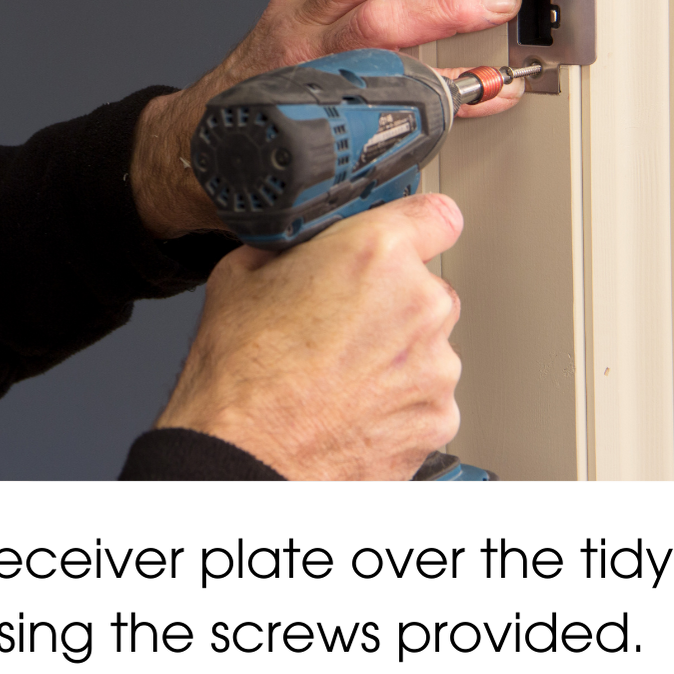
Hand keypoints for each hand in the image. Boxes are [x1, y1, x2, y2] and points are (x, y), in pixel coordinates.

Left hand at [131, 0, 527, 237]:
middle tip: (492, 4)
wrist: (193, 150)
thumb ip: (386, 163)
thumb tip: (450, 159)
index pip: (395, 94)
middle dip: (441, 13)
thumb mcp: (324, 181)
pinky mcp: (288, 2)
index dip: (447, 91)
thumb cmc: (261, 161)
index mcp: (324, 106)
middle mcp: (310, 61)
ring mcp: (297, 25)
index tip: (492, 91)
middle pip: (380, 29)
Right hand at [155, 192, 465, 480]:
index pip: (436, 216)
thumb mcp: (240, 278)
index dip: (414, 228)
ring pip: (425, 349)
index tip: (404, 240)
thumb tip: (298, 248)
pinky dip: (394, 403)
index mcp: (375, 256)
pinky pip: (423, 399)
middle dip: (388, 303)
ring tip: (333, 377)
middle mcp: (419, 307)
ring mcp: (435, 370)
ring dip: (391, 357)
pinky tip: (346, 408)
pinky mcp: (437, 421)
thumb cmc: (237, 379)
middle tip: (335, 325)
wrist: (241, 457)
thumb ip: (289, 250)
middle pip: (424, 290)